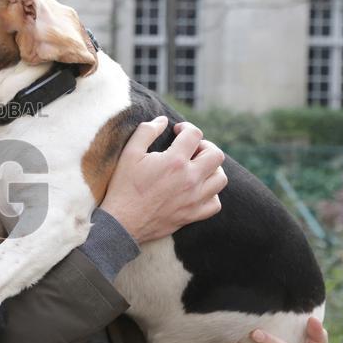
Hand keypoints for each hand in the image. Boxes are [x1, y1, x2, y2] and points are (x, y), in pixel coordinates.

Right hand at [101, 117, 226, 243]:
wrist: (122, 222)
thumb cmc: (123, 186)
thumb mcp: (129, 153)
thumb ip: (146, 131)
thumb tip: (162, 120)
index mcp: (174, 161)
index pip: (194, 135)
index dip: (186, 128)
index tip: (178, 131)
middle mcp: (190, 179)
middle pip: (216, 155)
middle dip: (205, 146)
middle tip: (191, 149)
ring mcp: (194, 198)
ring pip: (221, 179)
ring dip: (212, 169)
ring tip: (197, 168)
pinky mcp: (192, 214)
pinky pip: (215, 203)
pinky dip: (211, 194)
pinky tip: (197, 190)